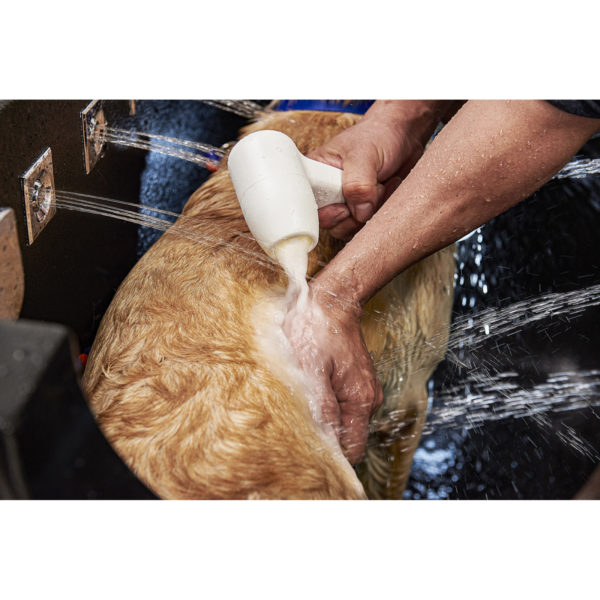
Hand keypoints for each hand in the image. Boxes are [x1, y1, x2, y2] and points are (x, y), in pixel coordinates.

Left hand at [283, 281, 382, 463]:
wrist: (330, 298)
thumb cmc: (316, 328)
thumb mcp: (310, 368)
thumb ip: (320, 406)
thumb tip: (325, 441)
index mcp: (360, 400)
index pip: (352, 449)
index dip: (331, 456)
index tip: (305, 453)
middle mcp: (368, 399)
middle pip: (348, 436)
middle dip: (324, 437)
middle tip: (294, 428)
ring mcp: (363, 389)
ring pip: (343, 420)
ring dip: (323, 419)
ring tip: (299, 404)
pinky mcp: (354, 380)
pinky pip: (341, 404)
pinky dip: (325, 404)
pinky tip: (308, 391)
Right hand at [309, 101, 446, 239]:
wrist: (404, 134)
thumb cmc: (378, 135)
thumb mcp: (365, 155)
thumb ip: (357, 185)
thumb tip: (360, 214)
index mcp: (316, 176)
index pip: (308, 208)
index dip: (326, 214)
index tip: (345, 207)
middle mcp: (327, 192)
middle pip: (330, 223)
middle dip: (354, 214)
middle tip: (371, 190)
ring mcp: (345, 202)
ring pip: (349, 227)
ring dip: (371, 212)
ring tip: (381, 185)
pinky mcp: (362, 209)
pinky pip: (366, 225)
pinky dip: (381, 212)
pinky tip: (388, 189)